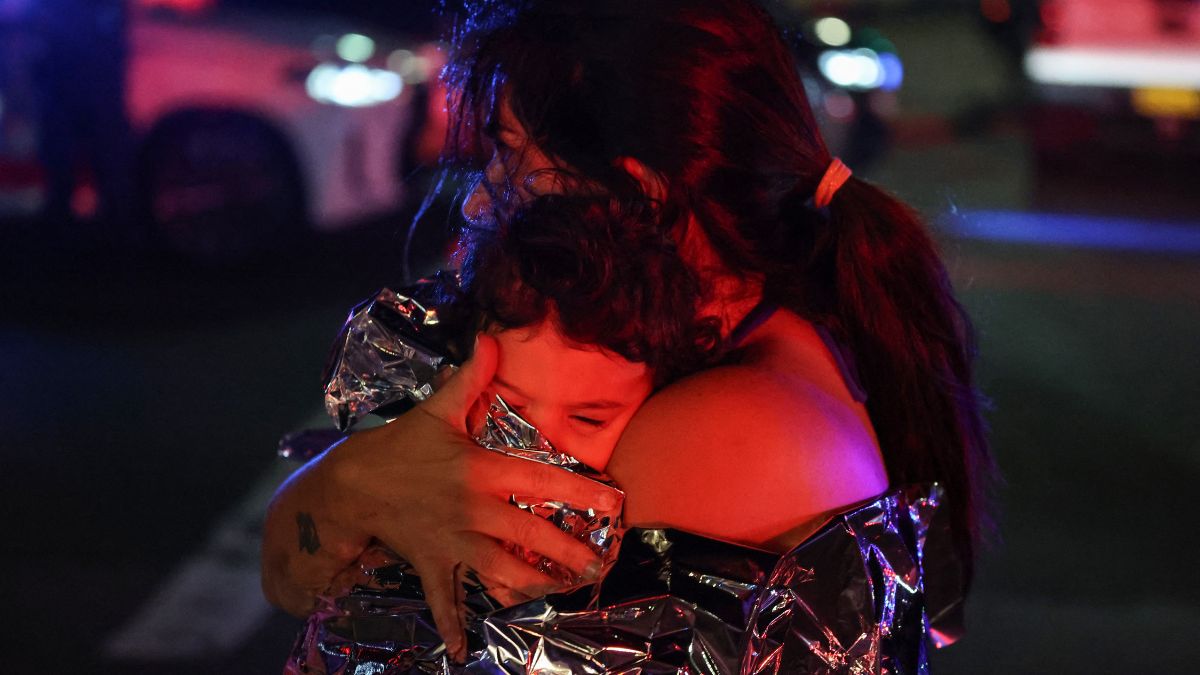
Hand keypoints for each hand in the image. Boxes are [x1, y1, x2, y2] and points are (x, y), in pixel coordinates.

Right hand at [324, 334, 616, 660]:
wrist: (351, 484)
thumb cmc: (399, 445)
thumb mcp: (435, 409)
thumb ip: (469, 378)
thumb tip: (491, 338)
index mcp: (482, 471)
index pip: (542, 481)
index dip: (581, 492)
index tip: (613, 504)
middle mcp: (474, 510)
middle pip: (532, 536)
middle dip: (570, 553)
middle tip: (600, 564)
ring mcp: (454, 541)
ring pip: (502, 572)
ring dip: (534, 586)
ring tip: (564, 591)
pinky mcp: (433, 562)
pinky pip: (444, 599)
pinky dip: (453, 625)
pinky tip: (464, 650)